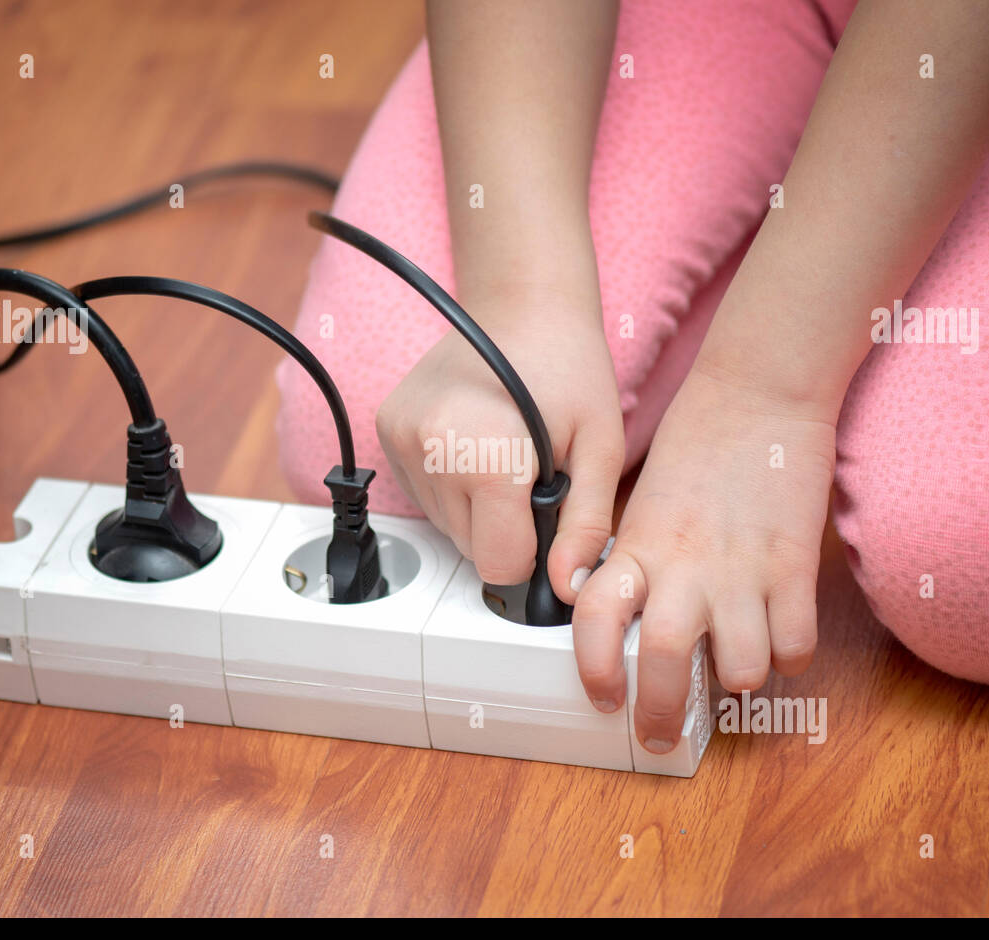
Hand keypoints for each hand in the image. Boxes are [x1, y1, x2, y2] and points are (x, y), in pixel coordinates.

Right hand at [376, 286, 623, 594]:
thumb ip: (587, 524)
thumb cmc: (568, 367)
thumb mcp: (601, 448)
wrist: (524, 305)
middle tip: (530, 475)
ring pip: (445, 525)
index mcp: (484, 457)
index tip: (548, 517)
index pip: (499, 564)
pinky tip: (476, 446)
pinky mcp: (387, 429)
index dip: (533, 552)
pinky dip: (452, 486)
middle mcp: (431, 449)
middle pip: (471, 548)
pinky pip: (423, 495)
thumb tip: (567, 585)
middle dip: (506, 527)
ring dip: (478, 508)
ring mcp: (401, 438)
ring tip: (505, 455)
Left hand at [571, 362, 834, 750]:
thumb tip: (593, 596)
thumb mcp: (640, 500)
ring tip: (736, 666)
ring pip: (741, 670)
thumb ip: (623, 555)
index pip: (595, 619)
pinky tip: (780, 638)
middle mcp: (684, 566)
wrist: (759, 393)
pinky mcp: (793, 566)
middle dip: (661, 715)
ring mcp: (742, 570)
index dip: (594, 668)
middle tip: (660, 734)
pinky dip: (790, 655)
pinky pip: (796, 645)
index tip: (603, 696)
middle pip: (665, 663)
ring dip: (739, 680)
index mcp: (638, 545)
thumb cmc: (697, 442)